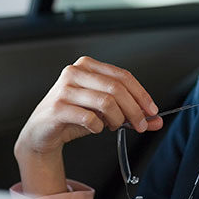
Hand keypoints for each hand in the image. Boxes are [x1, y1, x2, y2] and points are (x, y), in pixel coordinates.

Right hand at [16, 56, 162, 156]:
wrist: (42, 132)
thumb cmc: (74, 116)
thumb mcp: (106, 112)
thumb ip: (130, 113)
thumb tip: (156, 120)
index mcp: (88, 66)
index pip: (123, 76)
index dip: (141, 94)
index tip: (152, 111)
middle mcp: (75, 72)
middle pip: (116, 88)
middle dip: (134, 110)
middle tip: (141, 125)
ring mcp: (64, 89)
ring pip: (106, 102)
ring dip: (117, 119)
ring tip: (115, 125)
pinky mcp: (57, 107)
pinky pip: (89, 118)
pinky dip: (98, 127)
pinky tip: (96, 128)